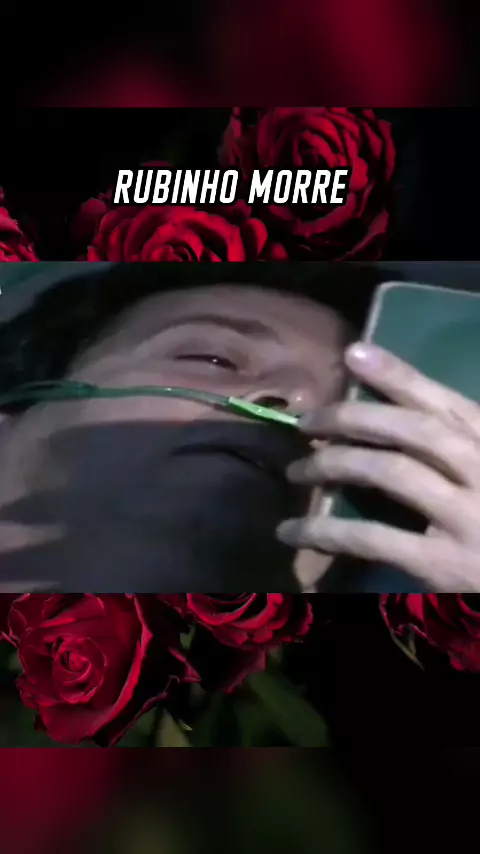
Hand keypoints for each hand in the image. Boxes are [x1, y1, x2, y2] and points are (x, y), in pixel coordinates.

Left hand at [277, 341, 479, 590]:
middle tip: (308, 420)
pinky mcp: (445, 565)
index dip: (397, 374)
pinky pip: (373, 538)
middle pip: (412, 429)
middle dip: (353, 417)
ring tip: (296, 470)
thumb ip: (464, 445)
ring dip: (332, 464)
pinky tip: (292, 531)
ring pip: (389, 471)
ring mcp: (467, 517)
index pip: (444, 402)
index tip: (354, 353)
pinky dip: (325, 532)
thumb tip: (403, 418)